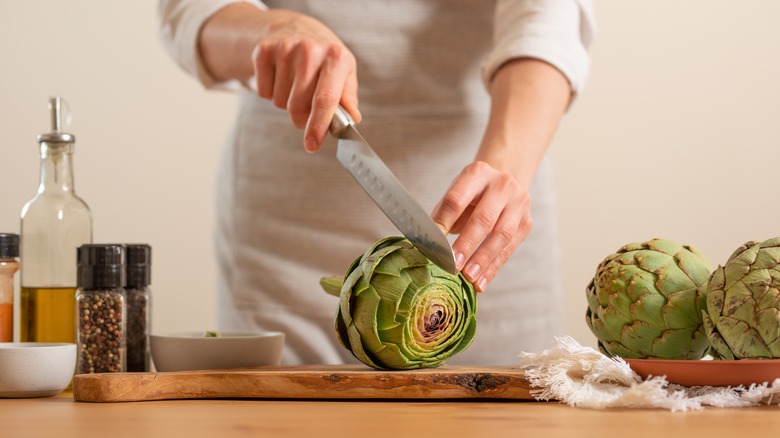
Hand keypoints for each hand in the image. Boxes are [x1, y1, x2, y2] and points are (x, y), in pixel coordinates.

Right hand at [251, 11, 360, 151]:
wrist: (296, 29)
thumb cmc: (324, 59)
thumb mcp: (344, 74)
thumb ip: (348, 99)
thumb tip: (352, 119)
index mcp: (336, 57)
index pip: (325, 99)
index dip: (317, 126)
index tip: (312, 145)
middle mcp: (310, 50)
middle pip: (297, 107)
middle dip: (300, 117)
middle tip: (306, 107)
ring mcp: (285, 48)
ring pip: (279, 102)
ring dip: (286, 102)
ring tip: (295, 84)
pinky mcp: (263, 50)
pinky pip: (263, 92)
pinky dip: (270, 92)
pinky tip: (281, 76)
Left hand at [431, 161, 531, 292]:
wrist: (507, 179)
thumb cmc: (473, 192)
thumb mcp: (457, 192)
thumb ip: (444, 214)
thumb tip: (428, 243)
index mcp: (477, 173)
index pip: (457, 199)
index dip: (444, 221)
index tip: (433, 243)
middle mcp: (502, 185)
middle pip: (483, 218)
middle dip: (467, 244)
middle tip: (453, 264)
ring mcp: (518, 203)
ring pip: (501, 235)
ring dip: (483, 260)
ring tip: (468, 277)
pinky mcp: (526, 223)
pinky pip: (509, 249)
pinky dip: (493, 268)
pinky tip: (481, 283)